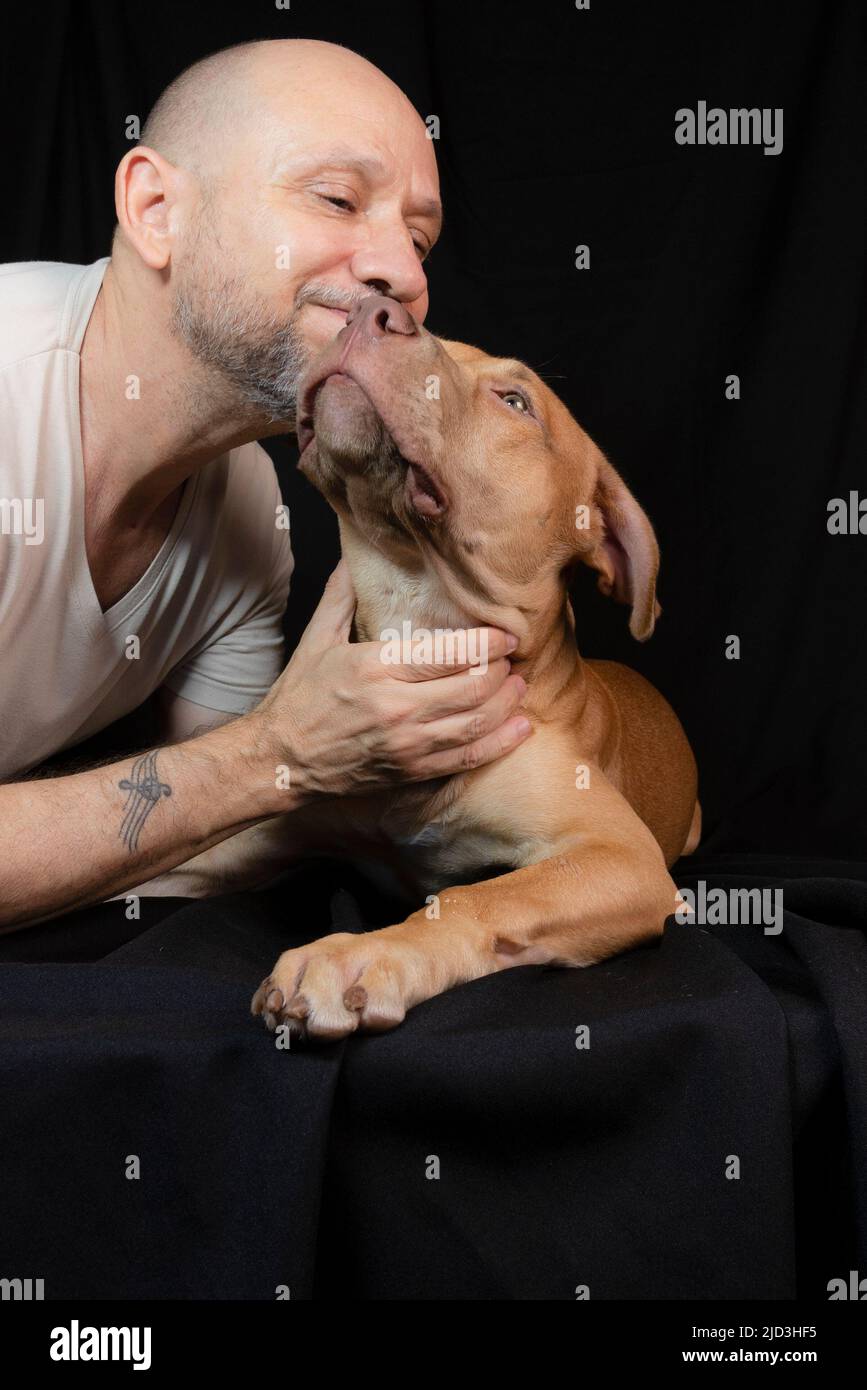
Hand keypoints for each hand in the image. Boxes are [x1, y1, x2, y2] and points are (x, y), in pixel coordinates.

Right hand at [250, 559, 530, 802]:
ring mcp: (407, 744)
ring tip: (519, 686)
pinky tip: (520, 727)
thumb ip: (341, 595)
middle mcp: (397, 707)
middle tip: (512, 659)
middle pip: (475, 687)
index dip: (489, 642)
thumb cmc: (298, 698)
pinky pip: (468, 758)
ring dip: (508, 702)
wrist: (280, 758)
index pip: (451, 653)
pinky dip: (501, 742)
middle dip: (503, 671)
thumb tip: (354, 553)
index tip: (506, 633)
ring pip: (478, 722)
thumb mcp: (316, 639)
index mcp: (376, 667)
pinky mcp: (412, 772)